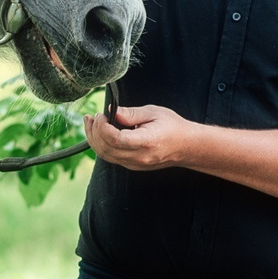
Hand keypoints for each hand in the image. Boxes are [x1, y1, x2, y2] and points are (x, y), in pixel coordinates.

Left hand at [82, 104, 201, 171]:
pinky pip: (111, 157)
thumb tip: (111, 112)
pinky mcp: (132, 166)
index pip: (115, 140)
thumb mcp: (153, 113)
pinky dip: (102, 145)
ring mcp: (135, 164)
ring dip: (94, 140)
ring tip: (90, 123)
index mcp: (145, 142)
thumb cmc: (173, 127)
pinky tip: (100, 133)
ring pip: (105, 156)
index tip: (100, 115)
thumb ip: (131, 113)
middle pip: (106, 150)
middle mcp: (139, 157)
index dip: (102, 127)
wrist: (186, 146)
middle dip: (93, 133)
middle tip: (90, 118)